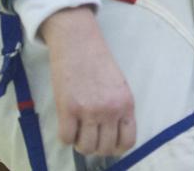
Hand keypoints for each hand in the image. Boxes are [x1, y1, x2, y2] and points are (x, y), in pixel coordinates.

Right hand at [41, 6, 135, 156]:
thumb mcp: (119, 86)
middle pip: (105, 148)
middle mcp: (111, 110)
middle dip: (96, 147)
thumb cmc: (99, 63)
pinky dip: (65, 136)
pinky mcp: (67, 108)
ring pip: (86, 147)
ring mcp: (89, 110)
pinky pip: (66, 138)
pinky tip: (67, 125)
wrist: (79, 44)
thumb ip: (119, 109)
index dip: (116, 148)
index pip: (128, 141)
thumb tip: (111, 135)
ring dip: (80, 143)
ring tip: (78, 131)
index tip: (108, 143)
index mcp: (127, 104)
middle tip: (89, 137)